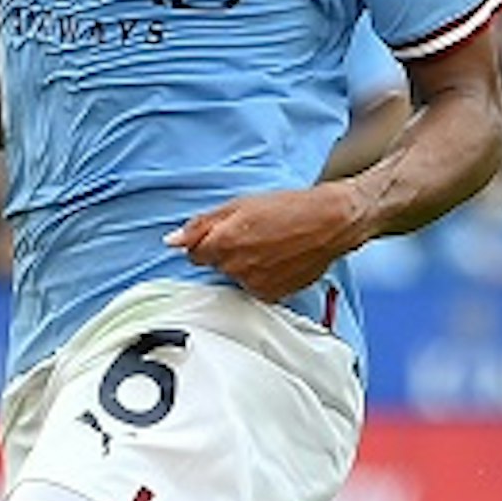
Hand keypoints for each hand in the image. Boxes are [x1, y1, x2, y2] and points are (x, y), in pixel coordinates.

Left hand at [169, 184, 359, 304]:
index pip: (195, 253)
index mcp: (223, 243)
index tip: (227, 233)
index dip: (209, 241)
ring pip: (237, 278)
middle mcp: (236, 268)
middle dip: (228, 252)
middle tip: (253, 235)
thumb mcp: (239, 205)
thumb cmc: (288, 208)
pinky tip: (279, 260)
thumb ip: (201, 225)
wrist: (330, 222)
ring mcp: (254, 284)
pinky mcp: (272, 295)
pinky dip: (263, 277)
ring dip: (246, 265)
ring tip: (270, 246)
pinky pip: (256, 289)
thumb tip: (172, 241)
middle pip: (216, 266)